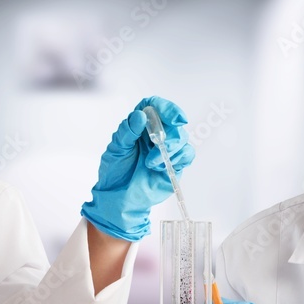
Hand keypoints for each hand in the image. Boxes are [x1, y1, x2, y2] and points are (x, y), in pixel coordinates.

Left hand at [81, 96, 194, 240]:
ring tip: (151, 164)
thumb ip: (128, 131)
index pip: (155, 106)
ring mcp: (167, 147)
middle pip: (173, 122)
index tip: (173, 118)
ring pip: (182, 137)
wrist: (120, 198)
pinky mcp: (175, 162)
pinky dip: (180, 158)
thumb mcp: (116, 149)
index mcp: (140, 124)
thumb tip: (140, 115)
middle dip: (169, 135)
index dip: (166, 108)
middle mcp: (156, 132)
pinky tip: (164, 167)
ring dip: (170, 150)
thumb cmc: (115, 171)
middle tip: (156, 147)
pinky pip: (188, 154)